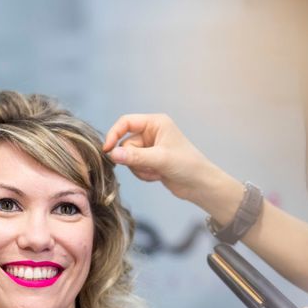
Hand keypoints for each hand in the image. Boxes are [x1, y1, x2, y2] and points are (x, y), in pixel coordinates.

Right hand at [103, 113, 221, 202]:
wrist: (200, 184)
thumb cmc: (187, 165)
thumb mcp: (160, 159)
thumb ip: (135, 156)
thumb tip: (113, 154)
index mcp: (156, 123)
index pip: (126, 122)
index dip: (114, 134)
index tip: (107, 150)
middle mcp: (152, 132)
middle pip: (126, 144)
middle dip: (135, 159)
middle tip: (150, 167)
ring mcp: (151, 147)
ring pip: (129, 158)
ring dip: (140, 168)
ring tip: (157, 172)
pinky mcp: (151, 161)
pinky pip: (135, 167)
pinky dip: (143, 174)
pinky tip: (158, 176)